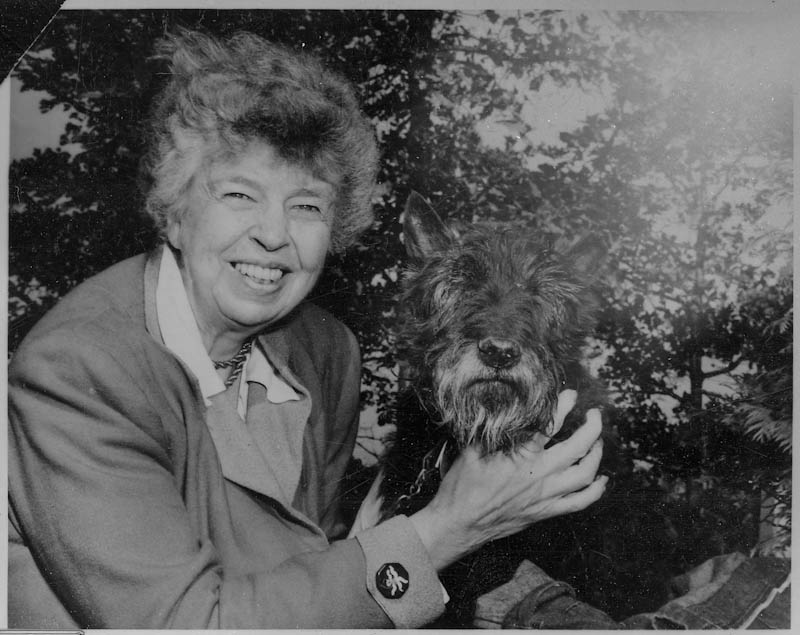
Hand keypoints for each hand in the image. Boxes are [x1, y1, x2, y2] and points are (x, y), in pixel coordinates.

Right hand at [410, 390, 606, 569]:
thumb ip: (492, 427)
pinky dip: (596, 491)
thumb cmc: (462, 485)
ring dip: (596, 455)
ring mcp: (546, 495)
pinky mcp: (546, 512)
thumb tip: (500, 403)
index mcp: (521, 455)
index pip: (551, 423)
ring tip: (597, 443)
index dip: (565, 405)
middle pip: (579, 447)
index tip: (571, 395)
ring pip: (586, 474)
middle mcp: (539, 474)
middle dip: (592, 427)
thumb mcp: (472, 448)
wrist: (460, 523)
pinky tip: (601, 480)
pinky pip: (580, 502)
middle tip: (593, 415)